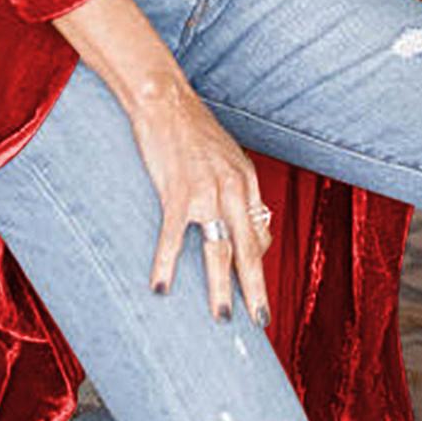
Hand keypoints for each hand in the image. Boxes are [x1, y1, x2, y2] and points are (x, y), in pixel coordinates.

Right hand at [126, 80, 272, 323]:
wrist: (166, 100)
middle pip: (248, 250)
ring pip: (218, 250)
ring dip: (220, 287)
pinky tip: (161, 286)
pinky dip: (166, 264)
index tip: (252, 290)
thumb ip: (237, 190)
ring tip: (221, 316)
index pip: (259, 234)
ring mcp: (206, 193)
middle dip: (255, 289)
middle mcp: (233, 190)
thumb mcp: (228, 157)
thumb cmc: (193, 129)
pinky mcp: (177, 191)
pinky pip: (173, 236)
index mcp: (246, 182)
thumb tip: (245, 223)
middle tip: (260, 320)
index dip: (256, 265)